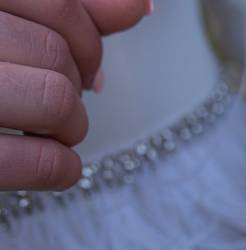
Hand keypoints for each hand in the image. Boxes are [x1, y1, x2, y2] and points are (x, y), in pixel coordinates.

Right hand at [0, 0, 150, 190]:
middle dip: (75, 80)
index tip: (80, 58)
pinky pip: (42, 160)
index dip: (87, 35)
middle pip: (58, 50)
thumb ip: (57, 4)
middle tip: (54, 95)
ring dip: (71, 125)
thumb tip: (135, 6)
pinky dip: (61, 168)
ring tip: (48, 128)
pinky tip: (55, 164)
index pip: (58, 4)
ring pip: (56, 100)